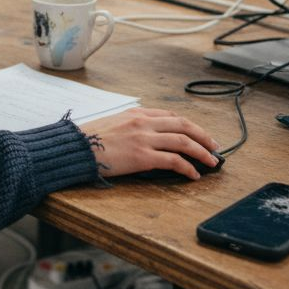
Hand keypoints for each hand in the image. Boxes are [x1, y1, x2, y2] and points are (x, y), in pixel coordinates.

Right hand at [87, 108, 220, 179]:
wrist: (74, 148)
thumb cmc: (88, 140)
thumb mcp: (111, 123)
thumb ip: (130, 126)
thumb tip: (144, 137)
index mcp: (136, 113)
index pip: (170, 116)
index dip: (189, 126)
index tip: (198, 134)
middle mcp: (143, 122)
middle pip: (183, 125)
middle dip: (203, 136)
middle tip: (215, 146)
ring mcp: (144, 138)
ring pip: (183, 141)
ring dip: (202, 152)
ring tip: (211, 161)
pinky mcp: (143, 156)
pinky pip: (174, 161)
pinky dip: (188, 167)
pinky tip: (194, 175)